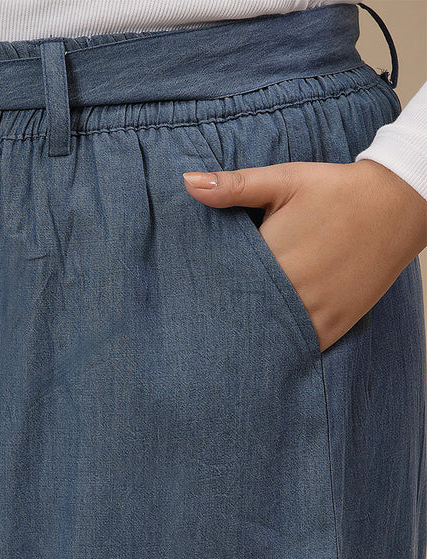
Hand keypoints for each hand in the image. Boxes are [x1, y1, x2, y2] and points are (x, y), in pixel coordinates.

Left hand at [182, 159, 426, 352]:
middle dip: (224, 320)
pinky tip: (266, 350)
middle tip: (200, 331)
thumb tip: (187, 182)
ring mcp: (316, 311)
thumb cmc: (335, 189)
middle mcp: (292, 289)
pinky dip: (283, 349)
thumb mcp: (284, 180)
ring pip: (270, 338)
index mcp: (272, 256)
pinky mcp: (335, 324)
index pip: (223, 285)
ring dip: (252, 338)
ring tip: (228, 345)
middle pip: (242, 317)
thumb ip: (234, 186)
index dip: (205, 294)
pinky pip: (300, 347)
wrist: (399, 202)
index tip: (189, 301)